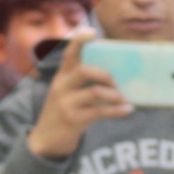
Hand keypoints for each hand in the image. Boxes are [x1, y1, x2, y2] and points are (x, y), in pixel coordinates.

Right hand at [26, 33, 131, 160]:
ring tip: (124, 100)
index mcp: (61, 76)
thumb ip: (82, 82)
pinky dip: (117, 110)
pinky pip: (100, 111)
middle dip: (105, 75)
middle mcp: (61, 86)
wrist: (46, 140)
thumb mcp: (66, 93)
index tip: (92, 32)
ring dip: (115, 95)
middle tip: (116, 84)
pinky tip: (127, 110)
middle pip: (83, 71)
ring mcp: (66, 103)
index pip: (68, 54)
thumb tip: (115, 74)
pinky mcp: (73, 119)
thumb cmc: (63, 113)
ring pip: (95, 91)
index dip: (79, 41)